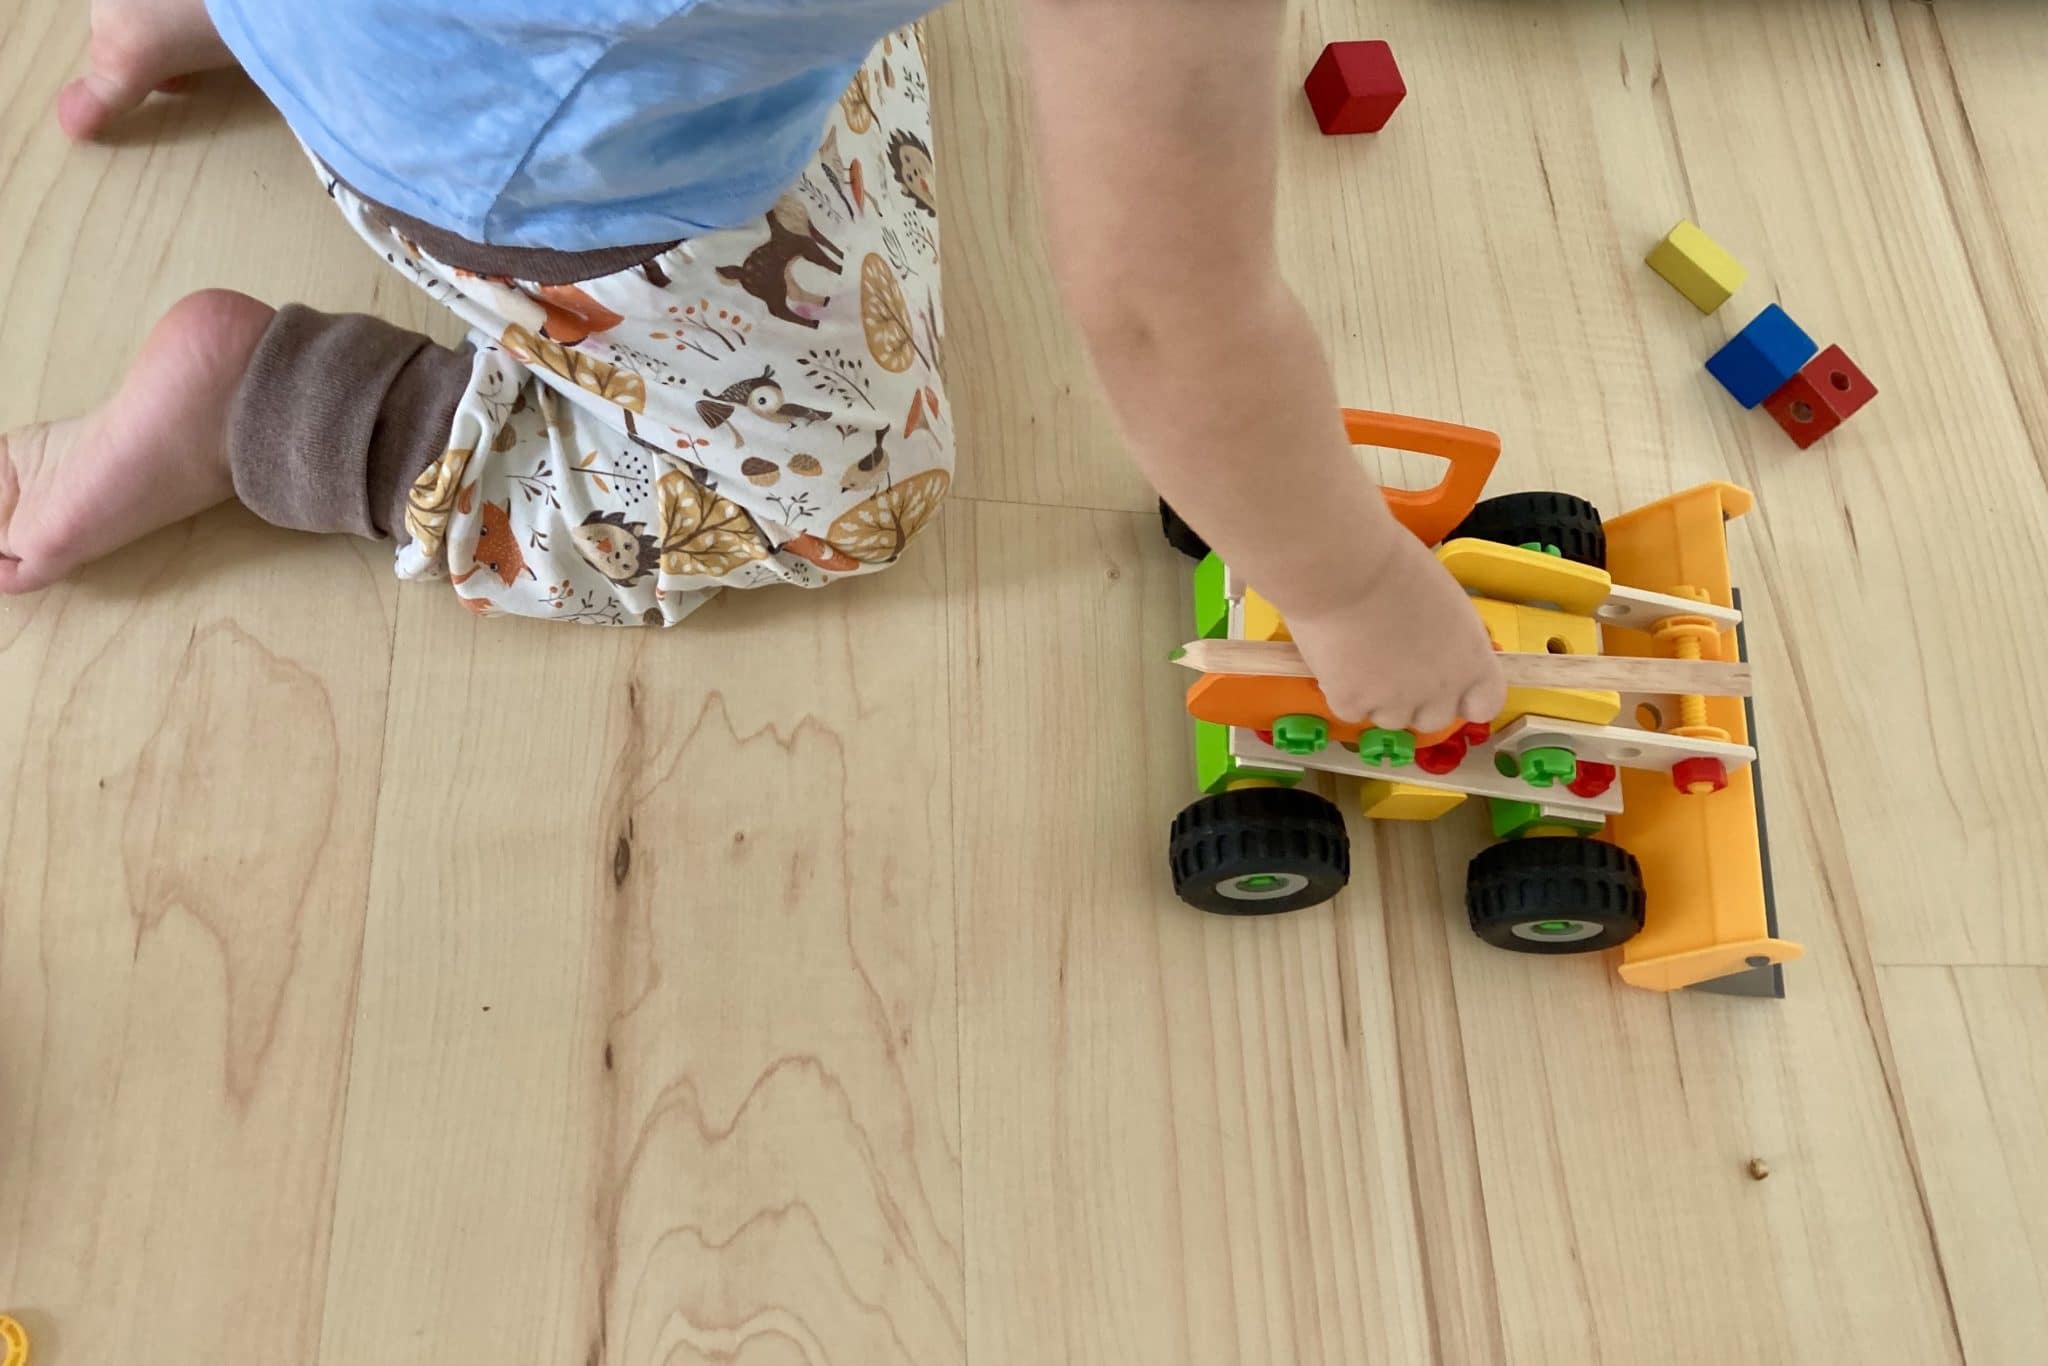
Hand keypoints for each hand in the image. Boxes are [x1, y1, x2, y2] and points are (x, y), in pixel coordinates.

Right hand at [1284, 533, 1506, 731]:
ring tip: (1359, 655)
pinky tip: (1338, 656)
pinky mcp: (1353, 704)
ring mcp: (1395, 702)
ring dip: (1377, 697)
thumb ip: (1451, 640)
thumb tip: (1437, 652)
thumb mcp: (1447, 604)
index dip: (1465, 697)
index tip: (1449, 686)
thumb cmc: (1396, 567)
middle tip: (1393, 666)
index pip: (1484, 704)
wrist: (1346, 569)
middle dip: (1416, 700)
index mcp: (1472, 661)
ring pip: (1389, 718)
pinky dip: (1341, 690)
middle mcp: (1440, 690)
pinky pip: (1350, 709)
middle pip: (1433, 719)